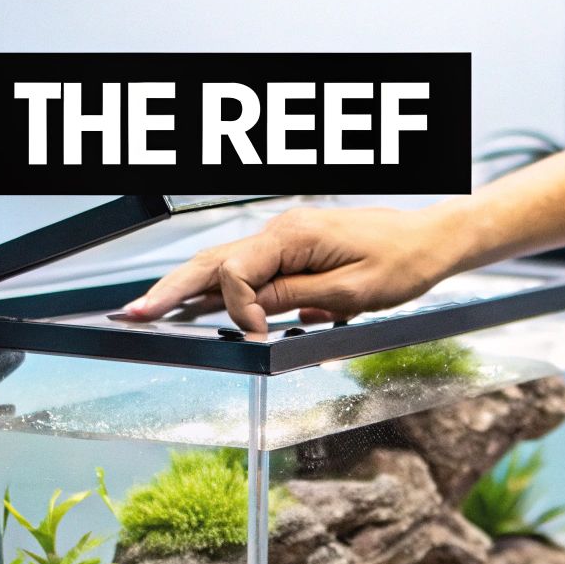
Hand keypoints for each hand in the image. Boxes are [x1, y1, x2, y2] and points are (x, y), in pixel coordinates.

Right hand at [123, 205, 465, 330]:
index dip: (237, 308)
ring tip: (149, 309)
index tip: (257, 334)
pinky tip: (198, 303)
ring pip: (224, 262)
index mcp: (292, 235)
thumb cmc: (401, 263)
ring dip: (187, 286)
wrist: (431, 240)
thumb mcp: (350, 293)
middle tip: (133, 315)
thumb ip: (294, 298)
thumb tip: (249, 310)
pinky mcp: (293, 248)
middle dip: (170, 289)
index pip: (235, 270)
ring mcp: (284, 237)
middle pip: (211, 259)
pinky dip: (221, 286)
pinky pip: (248, 267)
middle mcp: (281, 229)